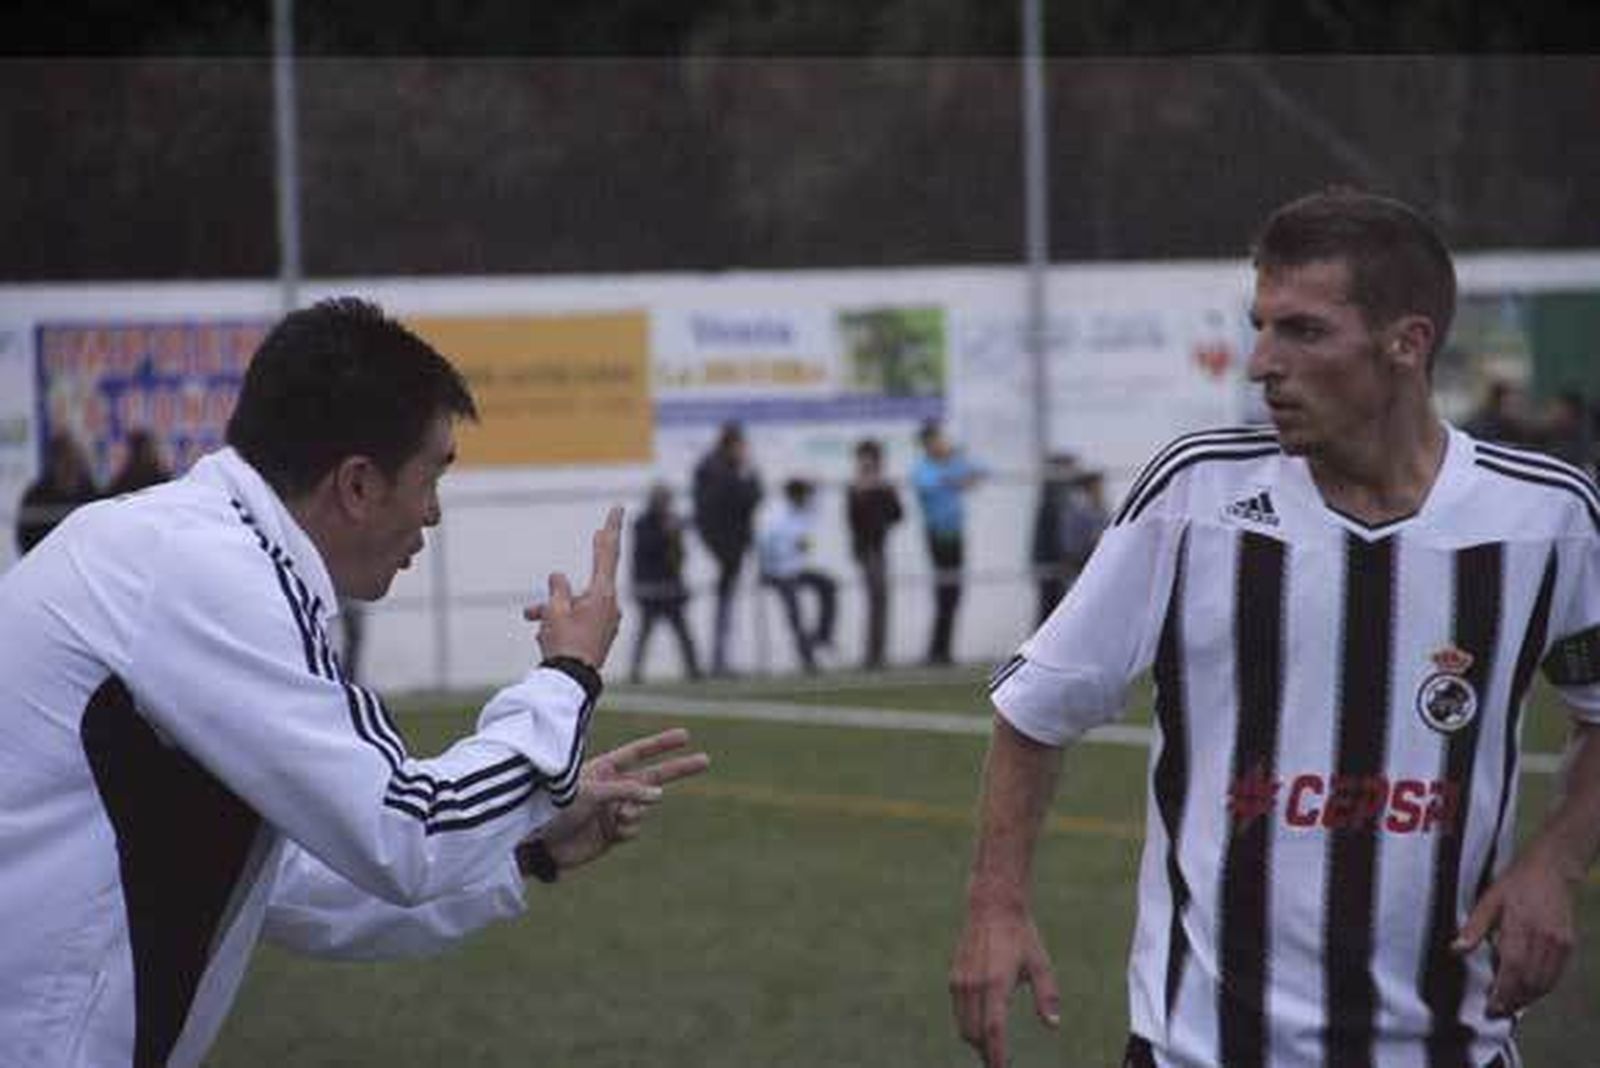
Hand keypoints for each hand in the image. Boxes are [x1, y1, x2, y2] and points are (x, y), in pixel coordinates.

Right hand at [525, 507, 623, 667]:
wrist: (572, 682)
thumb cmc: (563, 644)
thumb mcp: (553, 610)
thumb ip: (557, 589)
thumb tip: (558, 576)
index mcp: (603, 594)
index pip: (607, 553)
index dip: (610, 529)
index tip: (618, 509)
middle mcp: (610, 605)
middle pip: (586, 580)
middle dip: (569, 575)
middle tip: (600, 532)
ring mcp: (607, 621)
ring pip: (576, 603)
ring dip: (553, 608)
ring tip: (530, 618)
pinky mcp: (600, 635)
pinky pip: (578, 620)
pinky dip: (560, 622)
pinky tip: (542, 635)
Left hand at [532, 728, 710, 873]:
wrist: (540, 846)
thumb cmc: (556, 810)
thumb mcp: (590, 792)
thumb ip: (625, 791)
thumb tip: (659, 796)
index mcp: (603, 769)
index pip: (639, 752)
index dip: (662, 744)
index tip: (685, 736)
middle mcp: (613, 787)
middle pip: (654, 776)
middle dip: (679, 769)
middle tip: (706, 759)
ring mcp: (615, 809)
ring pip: (644, 806)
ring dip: (638, 809)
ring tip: (618, 816)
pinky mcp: (614, 832)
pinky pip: (635, 826)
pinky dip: (630, 827)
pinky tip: (614, 830)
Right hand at [949, 904, 1060, 1066]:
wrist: (991, 907)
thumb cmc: (1020, 936)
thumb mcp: (1040, 964)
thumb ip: (1047, 996)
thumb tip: (1053, 1024)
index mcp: (996, 983)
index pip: (993, 1030)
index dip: (996, 1054)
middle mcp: (974, 985)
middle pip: (974, 1034)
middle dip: (986, 1052)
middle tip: (999, 1061)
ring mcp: (960, 982)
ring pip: (963, 1025)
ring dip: (976, 1040)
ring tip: (991, 1048)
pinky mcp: (954, 978)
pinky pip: (959, 1011)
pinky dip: (968, 1024)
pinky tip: (982, 1024)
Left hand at [1453, 843, 1579, 1017]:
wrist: (1552, 869)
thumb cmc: (1516, 882)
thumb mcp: (1489, 899)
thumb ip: (1474, 927)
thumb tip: (1455, 949)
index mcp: (1520, 927)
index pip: (1512, 968)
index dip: (1502, 991)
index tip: (1490, 1006)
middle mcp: (1543, 939)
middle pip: (1529, 980)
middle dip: (1513, 1000)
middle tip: (1496, 1012)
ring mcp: (1559, 943)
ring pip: (1544, 981)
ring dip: (1527, 998)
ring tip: (1510, 1007)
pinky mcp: (1568, 944)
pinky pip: (1556, 975)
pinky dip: (1542, 988)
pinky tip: (1529, 993)